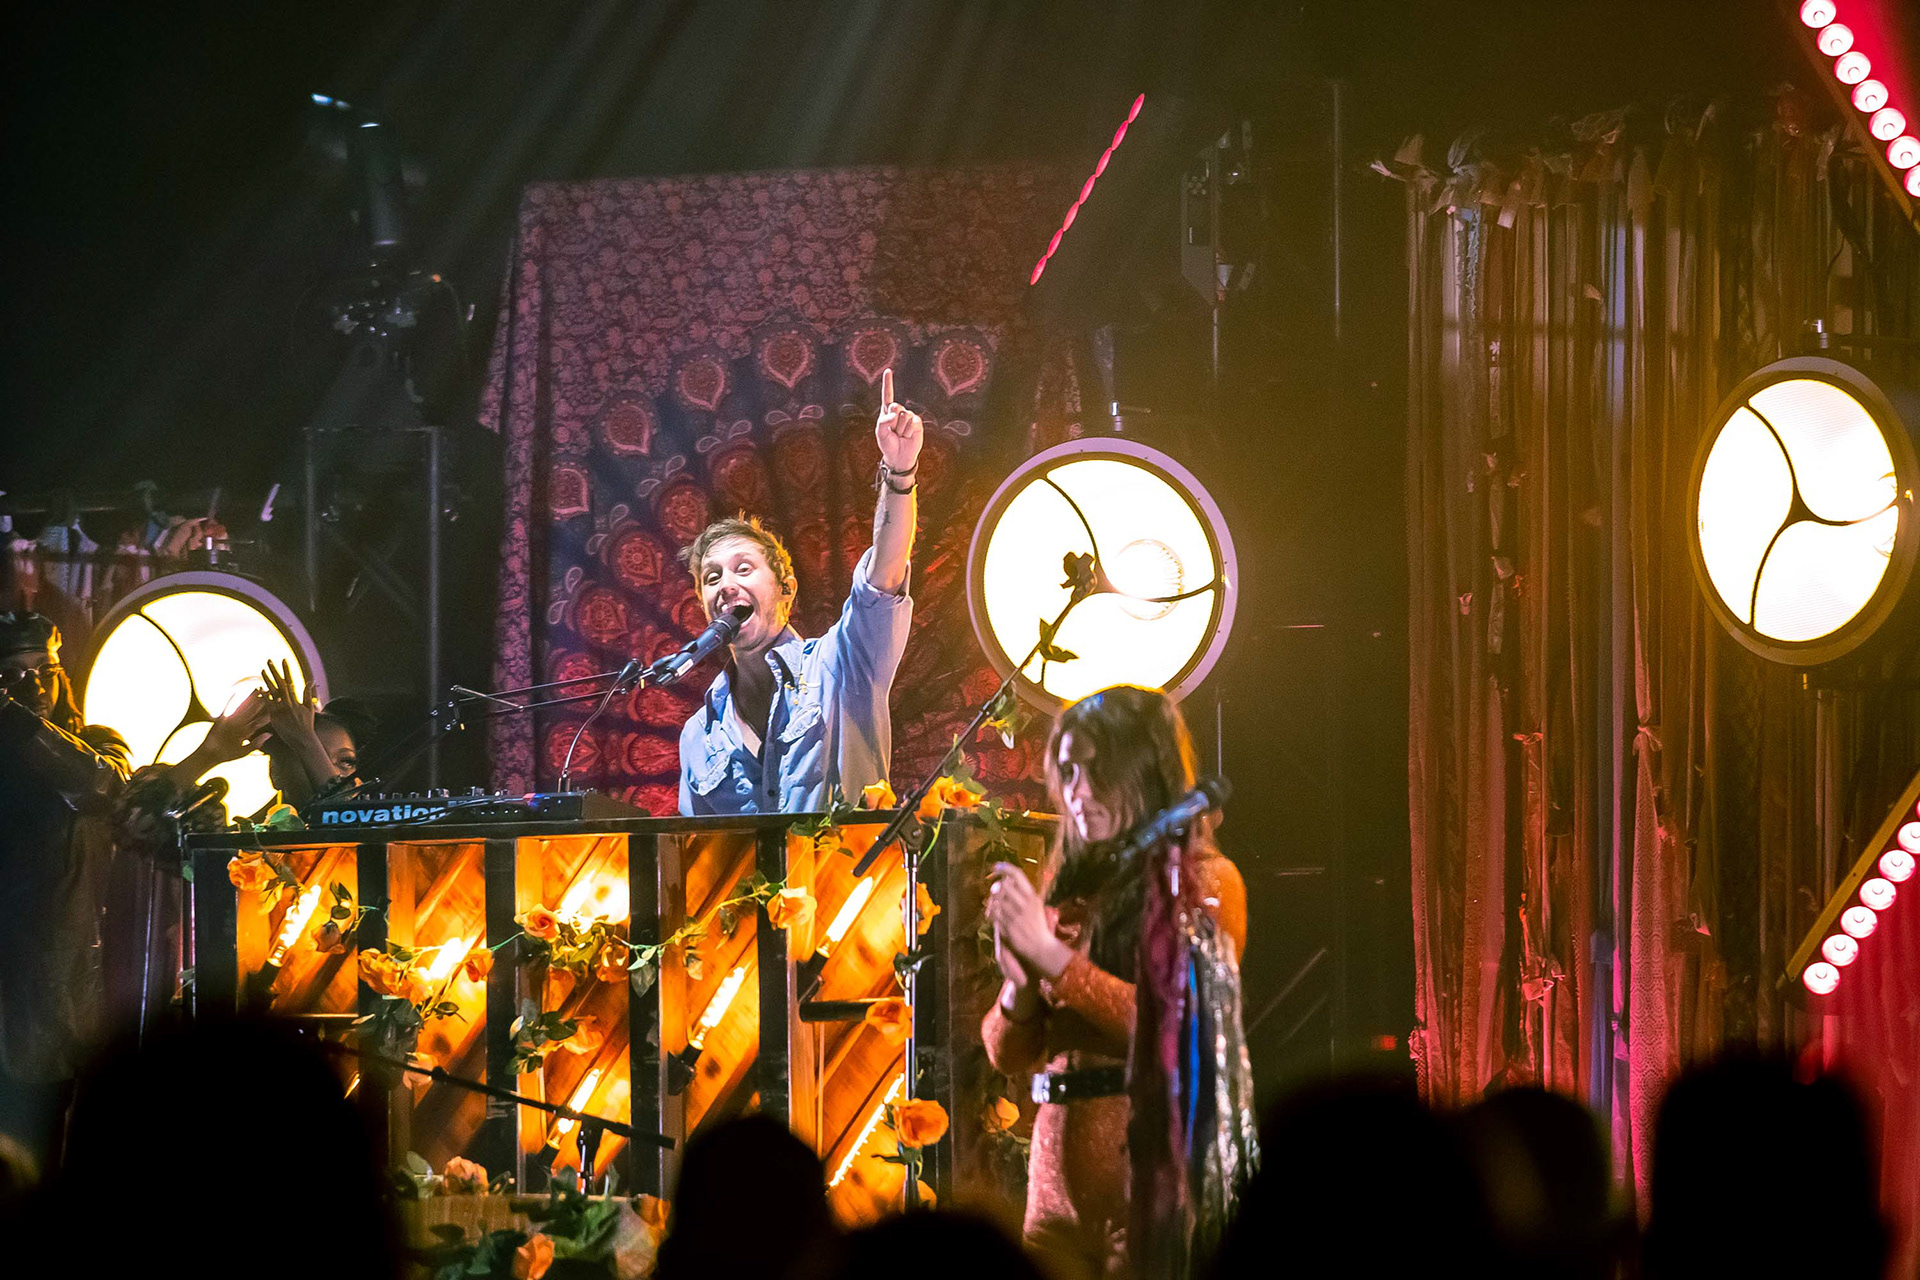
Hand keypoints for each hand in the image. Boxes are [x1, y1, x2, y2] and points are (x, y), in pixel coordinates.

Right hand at [200, 691, 268, 763]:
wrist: (211, 755)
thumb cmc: (228, 755)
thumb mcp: (244, 751)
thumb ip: (256, 743)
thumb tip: (270, 734)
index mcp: (248, 732)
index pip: (261, 721)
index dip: (269, 713)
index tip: (279, 706)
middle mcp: (242, 724)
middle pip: (254, 711)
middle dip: (263, 702)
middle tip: (272, 691)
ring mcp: (232, 721)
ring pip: (243, 708)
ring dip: (250, 699)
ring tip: (258, 689)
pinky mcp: (222, 719)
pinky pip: (227, 708)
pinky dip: (230, 701)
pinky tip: (235, 692)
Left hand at [259, 660, 316, 739]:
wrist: (302, 739)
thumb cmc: (306, 724)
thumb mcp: (309, 708)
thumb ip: (308, 694)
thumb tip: (310, 681)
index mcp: (295, 700)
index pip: (289, 681)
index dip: (286, 670)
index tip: (283, 660)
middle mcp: (287, 703)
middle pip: (279, 684)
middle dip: (274, 672)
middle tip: (268, 661)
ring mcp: (280, 710)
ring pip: (271, 693)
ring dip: (266, 681)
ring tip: (262, 670)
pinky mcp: (274, 717)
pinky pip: (266, 706)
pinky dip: (263, 697)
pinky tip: (259, 689)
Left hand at [874, 368, 922, 473]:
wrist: (899, 457)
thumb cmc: (888, 444)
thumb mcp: (880, 433)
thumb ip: (883, 421)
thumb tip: (895, 414)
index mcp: (887, 412)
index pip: (887, 395)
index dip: (888, 383)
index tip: (888, 370)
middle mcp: (899, 412)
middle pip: (896, 406)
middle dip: (893, 420)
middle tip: (894, 431)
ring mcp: (909, 417)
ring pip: (904, 416)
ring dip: (901, 429)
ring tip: (900, 435)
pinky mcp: (918, 423)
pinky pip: (914, 422)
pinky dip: (909, 431)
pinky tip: (908, 436)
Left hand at [985, 862, 1071, 979]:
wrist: (1041, 947)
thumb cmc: (1038, 926)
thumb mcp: (1035, 906)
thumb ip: (1022, 895)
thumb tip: (1004, 882)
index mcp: (1033, 896)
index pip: (1017, 875)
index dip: (1005, 868)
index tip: (995, 866)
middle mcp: (1025, 904)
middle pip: (1003, 887)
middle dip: (996, 889)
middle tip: (994, 893)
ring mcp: (1016, 915)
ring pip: (996, 901)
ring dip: (992, 902)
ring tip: (992, 905)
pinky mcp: (1009, 927)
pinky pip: (994, 915)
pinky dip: (990, 913)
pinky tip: (991, 915)